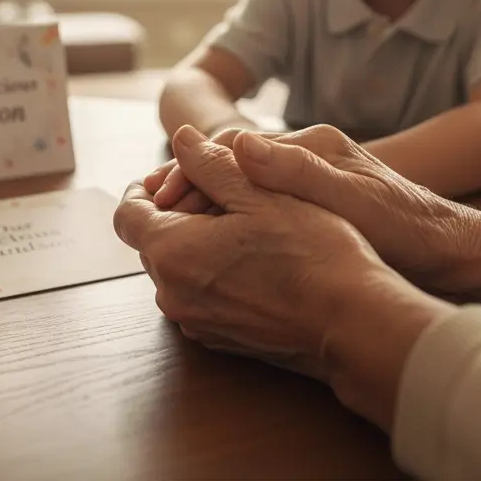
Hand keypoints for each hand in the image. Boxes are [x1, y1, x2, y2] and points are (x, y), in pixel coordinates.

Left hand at [115, 127, 392, 384]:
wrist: (353, 323)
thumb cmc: (311, 253)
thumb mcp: (261, 194)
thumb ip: (211, 165)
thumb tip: (182, 141)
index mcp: (173, 252)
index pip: (128, 213)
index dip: (146, 187)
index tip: (179, 173)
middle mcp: (174, 294)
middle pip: (152, 241)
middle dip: (177, 211)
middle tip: (222, 189)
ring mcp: (197, 322)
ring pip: (178, 268)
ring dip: (197, 241)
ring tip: (245, 221)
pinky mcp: (221, 339)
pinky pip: (200, 294)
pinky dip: (215, 271)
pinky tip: (257, 257)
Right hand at [169, 124, 480, 295]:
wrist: (453, 253)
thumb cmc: (407, 229)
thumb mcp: (352, 201)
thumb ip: (297, 171)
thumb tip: (240, 143)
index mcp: (311, 145)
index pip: (234, 149)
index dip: (193, 171)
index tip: (161, 199)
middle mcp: (306, 156)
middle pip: (232, 164)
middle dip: (191, 184)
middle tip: (153, 212)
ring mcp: (310, 179)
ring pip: (241, 186)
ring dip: (205, 203)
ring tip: (170, 228)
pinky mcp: (314, 203)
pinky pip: (258, 205)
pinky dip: (230, 218)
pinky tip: (215, 241)